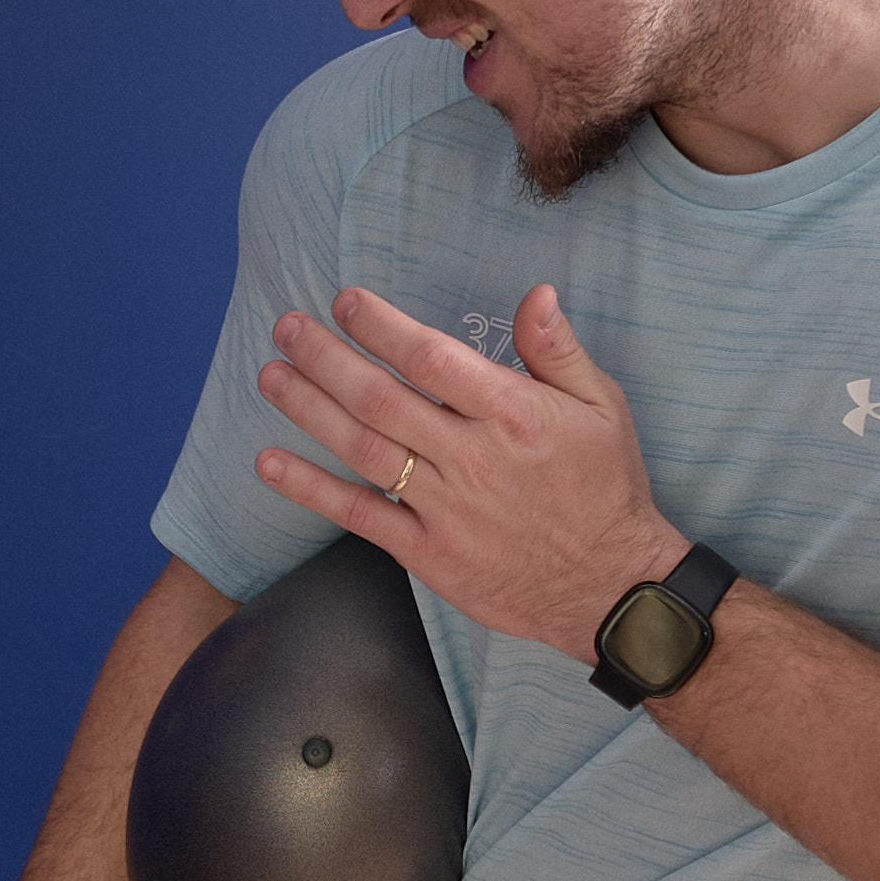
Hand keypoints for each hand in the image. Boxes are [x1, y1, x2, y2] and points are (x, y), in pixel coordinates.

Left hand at [252, 284, 686, 659]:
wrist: (610, 586)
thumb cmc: (604, 487)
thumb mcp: (602, 407)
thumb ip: (558, 350)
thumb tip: (535, 294)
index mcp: (514, 414)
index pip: (432, 358)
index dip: (382, 327)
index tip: (344, 301)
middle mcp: (473, 458)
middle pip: (382, 399)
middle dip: (327, 358)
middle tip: (287, 327)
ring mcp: (447, 508)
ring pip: (363, 449)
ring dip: (309, 410)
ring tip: (270, 376)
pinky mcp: (429, 553)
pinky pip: (360, 515)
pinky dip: (311, 489)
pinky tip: (269, 462)